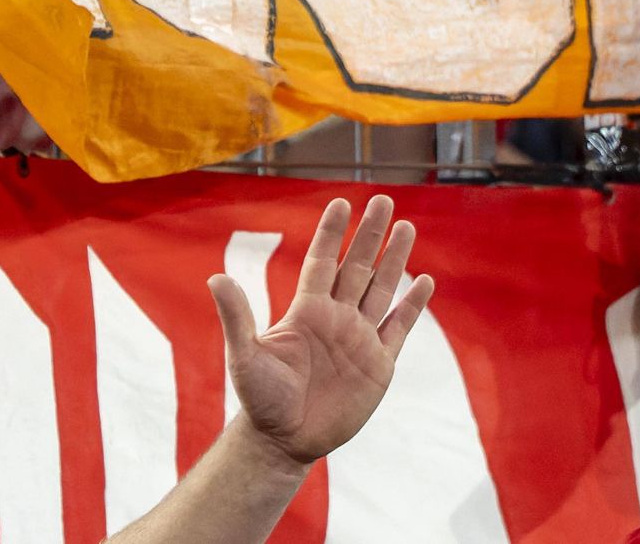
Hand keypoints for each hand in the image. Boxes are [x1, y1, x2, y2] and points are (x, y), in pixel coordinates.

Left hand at [213, 196, 436, 469]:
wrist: (285, 440)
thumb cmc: (261, 398)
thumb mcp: (244, 356)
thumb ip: (237, 317)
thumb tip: (216, 278)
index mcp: (306, 311)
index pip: (322, 261)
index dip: (331, 233)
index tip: (341, 203)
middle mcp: (335, 318)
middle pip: (356, 267)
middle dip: (369, 234)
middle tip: (383, 199)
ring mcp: (358, 339)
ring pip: (381, 290)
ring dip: (394, 260)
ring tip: (406, 227)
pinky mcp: (378, 365)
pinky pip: (399, 328)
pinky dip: (412, 306)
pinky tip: (423, 282)